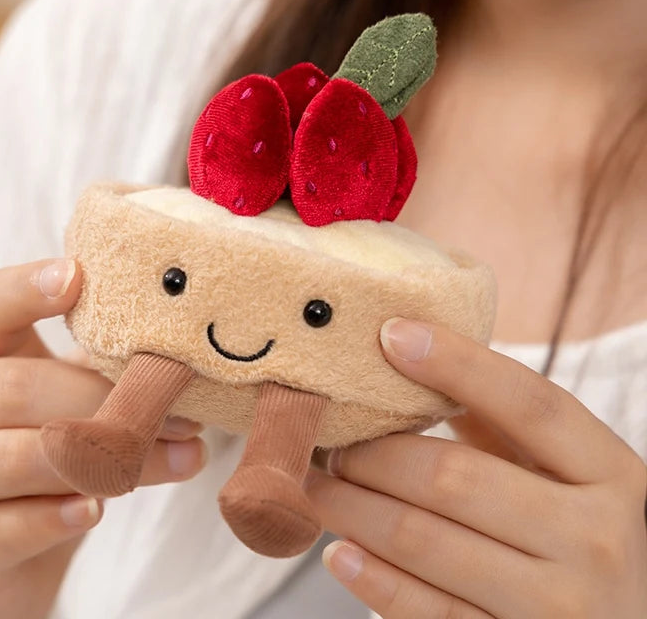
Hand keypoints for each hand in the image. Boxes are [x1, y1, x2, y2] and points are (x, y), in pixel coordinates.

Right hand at [0, 259, 206, 618]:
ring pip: (20, 457)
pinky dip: (60, 515)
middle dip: (108, 400)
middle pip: (18, 387)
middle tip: (181, 412)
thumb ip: (102, 365)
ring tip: (178, 457)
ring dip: (108, 458)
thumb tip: (182, 349)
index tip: (77, 275)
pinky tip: (97, 507)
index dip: (28, 288)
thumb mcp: (65, 394)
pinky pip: (7, 526)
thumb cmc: (40, 449)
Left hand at [305, 319, 646, 618]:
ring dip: (351, 506)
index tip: (389, 334)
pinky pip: (426, 612)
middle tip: (329, 440)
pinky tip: (338, 552)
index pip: (530, 403)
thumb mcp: (567, 473)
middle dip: (372, 453)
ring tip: (314, 485)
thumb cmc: (578, 535)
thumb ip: (504, 421)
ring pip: (423, 539)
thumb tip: (414, 356)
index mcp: (610, 473)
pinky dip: (371, 578)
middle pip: (453, 475)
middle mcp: (595, 539)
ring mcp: (559, 606)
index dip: (457, 363)